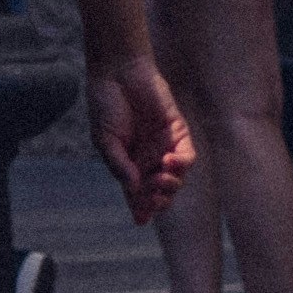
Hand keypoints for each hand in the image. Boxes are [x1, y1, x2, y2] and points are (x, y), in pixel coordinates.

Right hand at [87, 54, 194, 224]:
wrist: (118, 72)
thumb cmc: (106, 105)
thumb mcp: (105, 140)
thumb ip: (119, 164)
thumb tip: (133, 188)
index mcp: (129, 164)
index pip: (138, 194)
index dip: (141, 209)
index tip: (140, 219)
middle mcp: (148, 158)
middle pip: (160, 191)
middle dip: (158, 200)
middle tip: (152, 196)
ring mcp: (164, 145)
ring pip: (176, 178)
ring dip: (171, 185)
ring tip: (162, 179)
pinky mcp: (177, 130)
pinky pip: (187, 154)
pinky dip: (182, 164)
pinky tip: (170, 162)